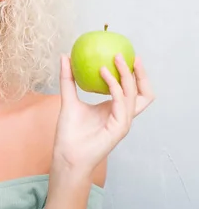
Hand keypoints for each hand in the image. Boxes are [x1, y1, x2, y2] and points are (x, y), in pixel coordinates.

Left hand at [52, 53, 154, 173]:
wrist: (67, 154)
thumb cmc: (69, 132)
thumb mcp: (68, 99)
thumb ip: (68, 79)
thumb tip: (65, 56)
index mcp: (114, 108)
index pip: (132, 89)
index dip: (133, 72)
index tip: (123, 53)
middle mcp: (122, 114)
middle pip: (144, 92)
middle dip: (140, 73)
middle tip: (126, 54)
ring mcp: (123, 121)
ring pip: (135, 95)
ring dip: (126, 75)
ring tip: (115, 59)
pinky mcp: (120, 127)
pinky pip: (121, 102)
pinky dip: (115, 86)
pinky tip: (103, 73)